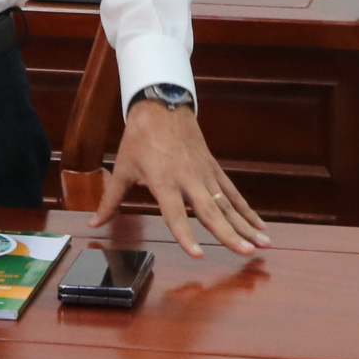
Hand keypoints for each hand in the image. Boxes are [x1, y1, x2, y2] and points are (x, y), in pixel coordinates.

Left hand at [97, 98, 270, 258]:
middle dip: (229, 234)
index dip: (185, 235)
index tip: (198, 254)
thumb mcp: (123, 168)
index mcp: (163, 181)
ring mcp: (204, 173)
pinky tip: (259, 225)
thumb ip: (111, 200)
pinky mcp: (213, 167)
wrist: (161, 104)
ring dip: (246, 225)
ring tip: (263, 244)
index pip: (175, 214)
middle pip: (211, 211)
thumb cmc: (139, 138)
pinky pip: (232, 192)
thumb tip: (95, 223)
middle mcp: (188, 179)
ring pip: (228, 203)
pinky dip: (246, 209)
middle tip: (246, 253)